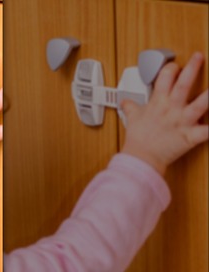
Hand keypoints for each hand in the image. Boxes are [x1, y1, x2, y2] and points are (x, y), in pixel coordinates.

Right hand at [121, 52, 208, 174]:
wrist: (140, 159)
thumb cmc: (137, 140)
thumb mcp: (133, 119)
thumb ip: (131, 107)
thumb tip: (125, 102)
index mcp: (157, 103)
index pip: (163, 79)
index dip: (170, 69)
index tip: (175, 65)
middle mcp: (171, 110)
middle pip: (182, 85)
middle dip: (192, 69)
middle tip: (199, 57)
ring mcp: (181, 122)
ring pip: (200, 105)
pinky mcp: (190, 137)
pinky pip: (206, 132)